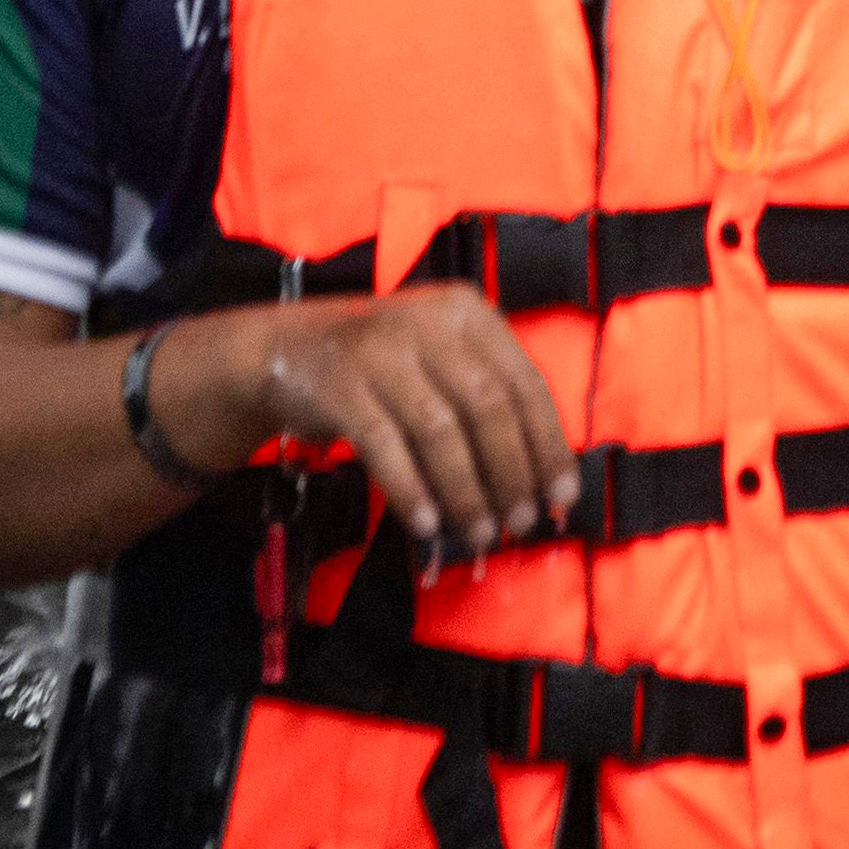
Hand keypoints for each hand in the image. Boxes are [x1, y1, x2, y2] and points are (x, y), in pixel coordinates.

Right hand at [209, 287, 577, 558]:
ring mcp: (381, 350)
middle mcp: (429, 322)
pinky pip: (384, 444)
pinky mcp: (339, 383)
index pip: (524, 383)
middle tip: (520, 524)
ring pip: (439, 429)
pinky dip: (410, 488)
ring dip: (466, 490)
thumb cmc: (385, 366)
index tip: (562, 497)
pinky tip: (427, 524)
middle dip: (510, 473)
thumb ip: (488, 404)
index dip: (547, 444)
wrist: (286, 349)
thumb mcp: (442, 360)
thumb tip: (542, 484)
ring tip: (480, 534)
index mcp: (468, 314)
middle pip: (487, 407)